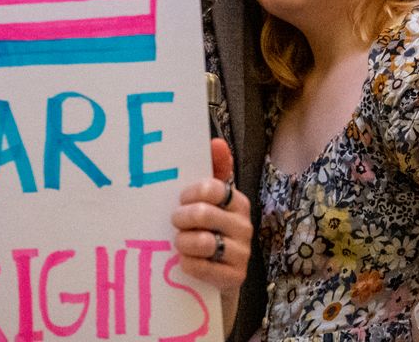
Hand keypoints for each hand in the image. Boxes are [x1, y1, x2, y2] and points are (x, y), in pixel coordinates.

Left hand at [172, 139, 251, 303]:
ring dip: (183, 242)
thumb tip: (216, 142)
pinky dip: (189, 264)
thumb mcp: (209, 201)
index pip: (213, 188)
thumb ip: (213, 171)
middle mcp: (244, 225)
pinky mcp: (235, 276)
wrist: (218, 274)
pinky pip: (205, 268)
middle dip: (181, 218)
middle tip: (174, 222)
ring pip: (203, 242)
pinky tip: (184, 262)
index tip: (180, 199)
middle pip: (203, 214)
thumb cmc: (209, 230)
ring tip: (178, 242)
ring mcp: (242, 252)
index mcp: (237, 201)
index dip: (190, 193)